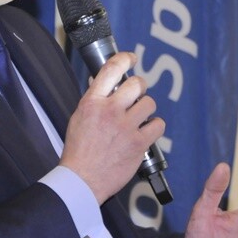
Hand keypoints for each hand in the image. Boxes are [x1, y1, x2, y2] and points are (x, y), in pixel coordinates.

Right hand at [60, 52, 164, 203]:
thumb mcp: (79, 118)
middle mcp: (110, 111)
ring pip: (150, 103)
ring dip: (146, 108)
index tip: (131, 58)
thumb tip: (100, 81)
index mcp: (92, 102)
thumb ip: (93, 99)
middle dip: (139, 87)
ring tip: (139, 118)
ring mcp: (126, 128)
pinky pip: (158, 125)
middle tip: (135, 96)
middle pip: (137, 84)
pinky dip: (154, 127)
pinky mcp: (139, 144)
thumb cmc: (79, 150)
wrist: (82, 180)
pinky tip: (146, 132)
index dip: (125, 58)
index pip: (112, 69)